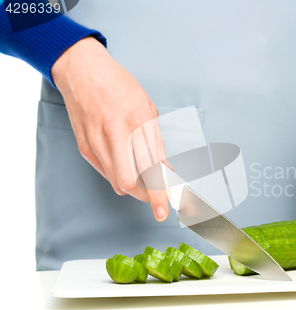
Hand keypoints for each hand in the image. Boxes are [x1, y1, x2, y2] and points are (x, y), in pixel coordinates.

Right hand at [52, 37, 170, 221]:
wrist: (82, 70)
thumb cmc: (119, 86)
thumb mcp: (148, 109)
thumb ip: (157, 143)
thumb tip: (167, 170)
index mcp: (136, 123)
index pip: (151, 168)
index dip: (161, 192)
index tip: (168, 207)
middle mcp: (114, 135)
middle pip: (130, 183)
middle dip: (148, 197)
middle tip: (160, 199)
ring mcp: (96, 143)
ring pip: (117, 182)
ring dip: (136, 189)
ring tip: (148, 182)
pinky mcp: (84, 147)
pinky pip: (106, 172)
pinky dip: (121, 176)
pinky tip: (129, 169)